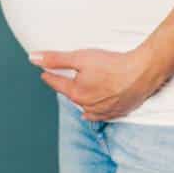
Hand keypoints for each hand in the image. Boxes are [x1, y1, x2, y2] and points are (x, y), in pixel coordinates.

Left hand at [30, 45, 166, 120]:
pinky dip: (94, 111)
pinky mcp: (118, 112)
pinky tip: (91, 112)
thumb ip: (55, 59)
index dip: (49, 75)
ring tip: (77, 95)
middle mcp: (87, 106)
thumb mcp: (80, 58)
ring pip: (85, 107)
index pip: (57, 83)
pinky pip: (101, 115)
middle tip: (62, 82)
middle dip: (66, 88)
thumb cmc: (111, 64)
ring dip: (80, 101)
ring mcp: (103, 111)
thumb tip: (31, 58)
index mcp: (76, 93)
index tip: (43, 73)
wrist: (141, 73)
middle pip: (72, 95)